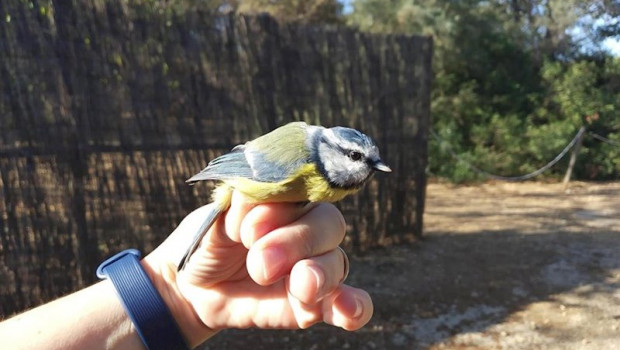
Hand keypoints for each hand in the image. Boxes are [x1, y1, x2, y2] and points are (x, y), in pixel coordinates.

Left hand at [142, 191, 372, 346]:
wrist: (195, 284)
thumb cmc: (209, 240)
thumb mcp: (215, 217)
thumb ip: (239, 205)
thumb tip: (254, 195)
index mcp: (287, 200)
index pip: (305, 190)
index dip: (283, 208)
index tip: (248, 230)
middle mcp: (307, 229)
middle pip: (328, 223)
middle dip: (297, 242)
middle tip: (260, 264)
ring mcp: (314, 266)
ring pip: (336, 260)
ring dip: (320, 273)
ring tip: (298, 288)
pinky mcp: (315, 303)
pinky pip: (350, 303)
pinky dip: (354, 306)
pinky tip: (347, 313)